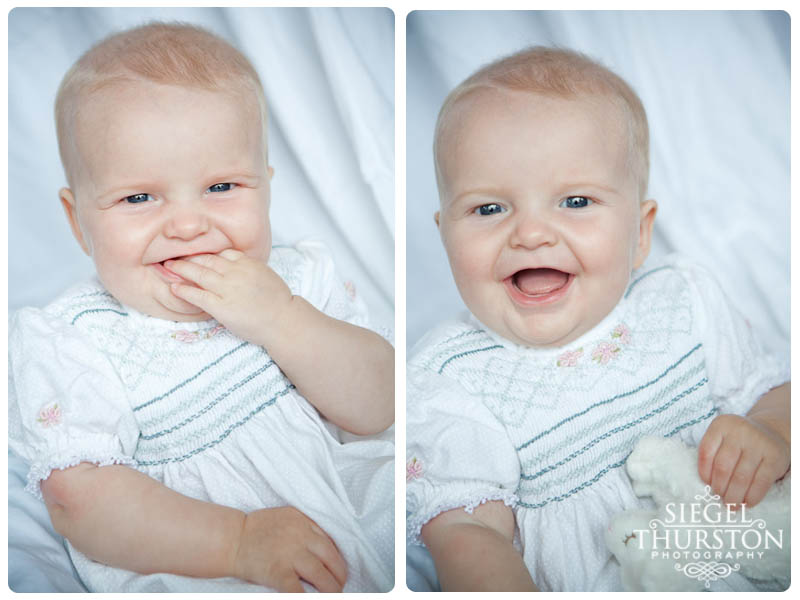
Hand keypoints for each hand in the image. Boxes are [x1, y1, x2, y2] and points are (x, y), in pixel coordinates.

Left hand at [167, 250, 293, 346]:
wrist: (283, 320)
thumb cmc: (278, 301)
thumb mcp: (266, 274)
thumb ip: (248, 268)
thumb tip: (234, 265)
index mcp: (247, 263)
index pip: (222, 253)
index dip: (206, 253)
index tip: (197, 254)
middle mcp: (235, 272)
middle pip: (207, 260)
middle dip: (189, 257)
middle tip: (175, 256)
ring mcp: (227, 289)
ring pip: (199, 273)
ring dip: (181, 269)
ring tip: (169, 267)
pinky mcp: (221, 306)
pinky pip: (198, 295)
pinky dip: (184, 290)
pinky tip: (174, 288)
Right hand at [232, 507, 346, 591]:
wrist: (231, 540)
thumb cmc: (256, 529)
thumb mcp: (286, 517)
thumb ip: (305, 528)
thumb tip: (323, 547)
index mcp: (303, 522)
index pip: (329, 541)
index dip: (337, 558)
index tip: (338, 569)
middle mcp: (301, 537)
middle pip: (331, 557)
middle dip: (339, 574)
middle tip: (340, 585)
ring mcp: (290, 555)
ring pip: (321, 575)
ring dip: (331, 589)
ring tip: (334, 594)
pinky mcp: (278, 572)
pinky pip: (298, 590)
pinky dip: (307, 598)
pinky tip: (311, 599)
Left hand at [698, 413, 789, 507]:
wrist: (771, 433)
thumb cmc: (740, 441)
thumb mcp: (723, 439)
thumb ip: (713, 455)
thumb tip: (708, 486)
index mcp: (721, 425)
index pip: (706, 452)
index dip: (704, 472)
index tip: (706, 485)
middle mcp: (740, 430)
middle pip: (723, 467)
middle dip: (719, 488)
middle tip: (719, 499)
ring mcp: (759, 443)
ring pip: (741, 477)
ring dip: (734, 496)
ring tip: (731, 505)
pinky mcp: (775, 457)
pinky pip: (761, 482)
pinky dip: (752, 496)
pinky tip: (747, 503)